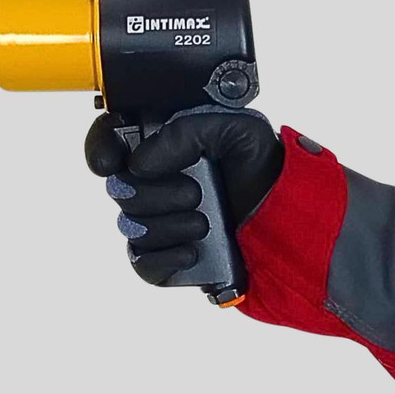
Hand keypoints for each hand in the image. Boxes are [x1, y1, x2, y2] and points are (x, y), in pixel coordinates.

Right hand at [85, 110, 283, 284]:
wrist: (294, 224)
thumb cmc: (266, 172)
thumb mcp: (239, 130)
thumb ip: (186, 130)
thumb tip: (141, 161)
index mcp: (167, 144)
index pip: (112, 139)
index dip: (101, 148)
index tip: (110, 160)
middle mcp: (157, 180)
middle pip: (119, 187)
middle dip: (156, 192)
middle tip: (195, 192)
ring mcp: (159, 220)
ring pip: (130, 225)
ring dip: (168, 225)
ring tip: (205, 222)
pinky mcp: (166, 258)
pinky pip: (142, 263)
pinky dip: (166, 258)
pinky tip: (194, 250)